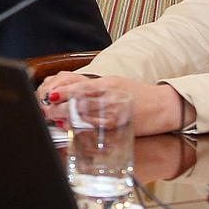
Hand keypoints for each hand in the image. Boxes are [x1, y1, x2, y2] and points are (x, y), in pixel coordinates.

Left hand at [37, 73, 194, 136]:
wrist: (163, 106)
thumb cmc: (138, 94)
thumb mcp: (115, 83)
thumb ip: (94, 88)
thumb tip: (70, 93)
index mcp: (107, 82)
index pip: (79, 85)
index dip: (61, 91)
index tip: (48, 95)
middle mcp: (109, 95)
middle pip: (77, 100)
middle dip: (58, 105)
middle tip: (45, 109)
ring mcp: (113, 110)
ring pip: (83, 114)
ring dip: (65, 117)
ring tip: (53, 118)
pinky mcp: (117, 125)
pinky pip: (94, 126)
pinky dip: (80, 126)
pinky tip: (71, 126)